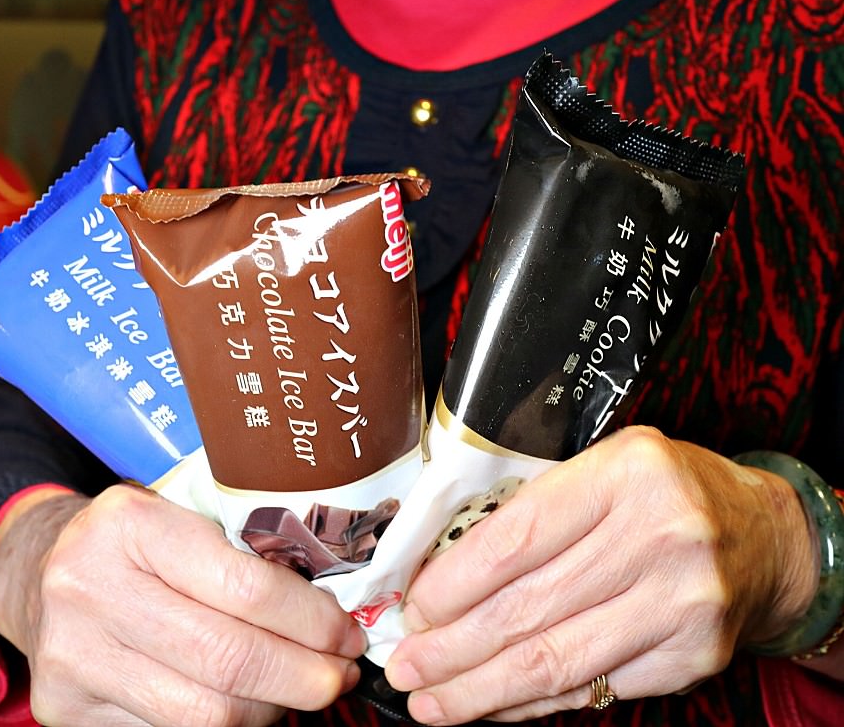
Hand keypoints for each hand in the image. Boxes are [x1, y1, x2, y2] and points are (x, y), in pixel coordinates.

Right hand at [0, 484, 364, 726]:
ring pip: (203, 713)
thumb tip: (331, 617)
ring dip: (269, 710)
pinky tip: (245, 703)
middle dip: (303, 678)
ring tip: (296, 690)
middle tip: (338, 676)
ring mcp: (74, 655)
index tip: (345, 635)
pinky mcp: (64, 708)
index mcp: (131, 525)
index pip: (245, 588)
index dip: (310, 622)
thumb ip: (245, 554)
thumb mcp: (182, 518)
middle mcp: (91, 588)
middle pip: (228, 660)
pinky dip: (222, 726)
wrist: (39, 569)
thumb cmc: (133, 543)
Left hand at [384, 426, 816, 723]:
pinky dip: (533, 702)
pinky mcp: (693, 657)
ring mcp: (681, 603)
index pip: (517, 538)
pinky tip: (493, 704)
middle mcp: (660, 536)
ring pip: (555, 661)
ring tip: (430, 700)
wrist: (764, 535)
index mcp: (625, 473)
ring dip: (480, 689)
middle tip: (405, 666)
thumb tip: (445, 575)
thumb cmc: (664, 494)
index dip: (454, 583)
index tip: (413, 608)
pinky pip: (592, 689)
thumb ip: (535, 509)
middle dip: (452, 647)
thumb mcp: (604, 466)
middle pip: (528, 608)